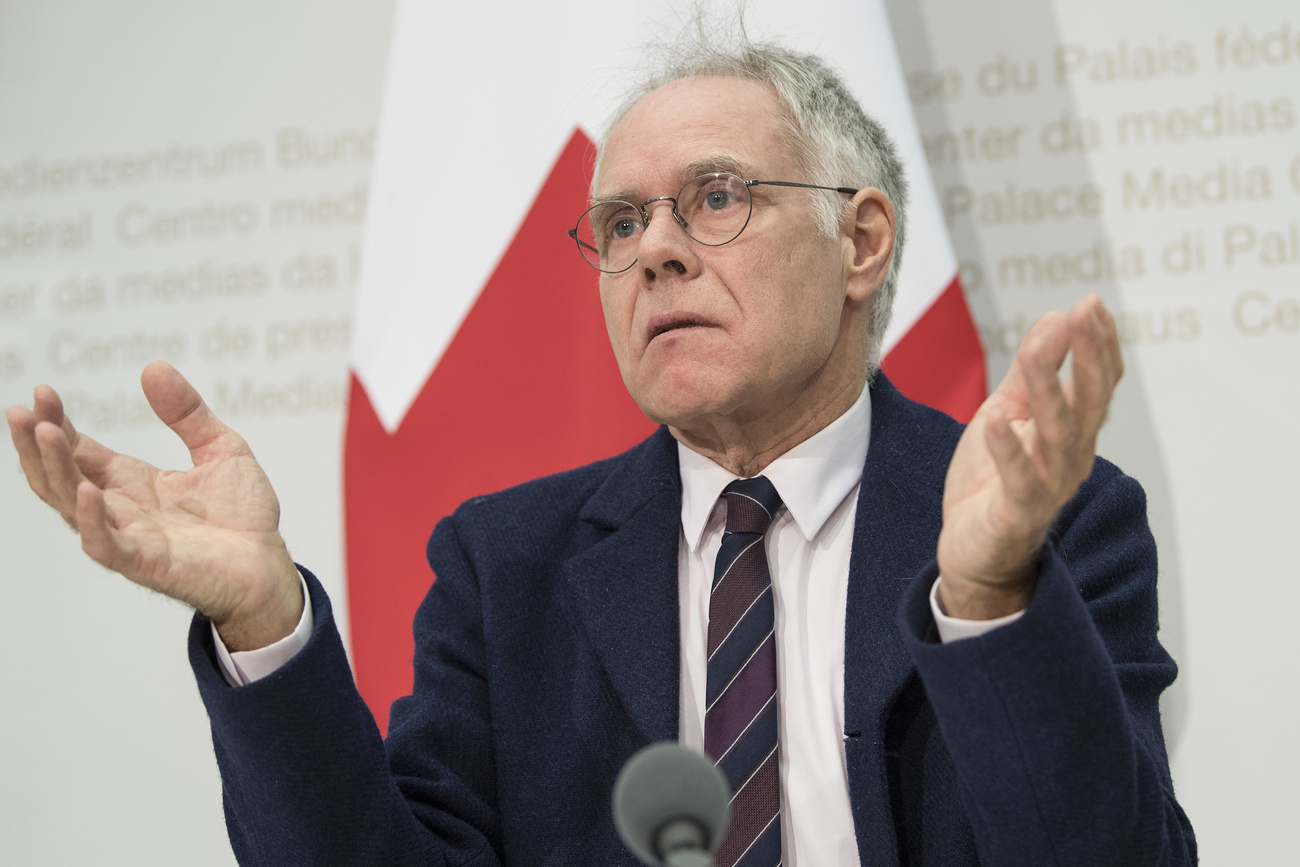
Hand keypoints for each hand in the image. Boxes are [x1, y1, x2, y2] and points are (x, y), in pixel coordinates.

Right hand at [6, 361, 302, 649]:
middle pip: (62, 476)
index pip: (79, 451)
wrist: (269, 565)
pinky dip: (92, 519)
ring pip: (72, 505)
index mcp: (132, 482)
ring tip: (43, 434)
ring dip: (54, 470)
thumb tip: (154, 367)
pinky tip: (85, 491)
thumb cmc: (243, 516)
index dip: (58, 423)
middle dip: (38, 444)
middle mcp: (121, 509)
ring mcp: (129, 537)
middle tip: (22, 411)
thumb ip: (187, 412)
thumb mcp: (221, 448)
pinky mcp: (146, 563)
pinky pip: (106, 544)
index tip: (42, 393)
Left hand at [937, 294, 1122, 618]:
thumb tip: (1056, 318)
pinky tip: (995, 420)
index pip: (1098, 384)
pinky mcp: (1017, 514)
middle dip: (1088, 356)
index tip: (1091, 303)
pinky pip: (1019, 481)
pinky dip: (1009, 450)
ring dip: (1047, 390)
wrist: (974, 555)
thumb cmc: (991, 482)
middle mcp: (1070, 459)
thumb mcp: (1007, 413)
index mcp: (1072, 434)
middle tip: (1085, 313)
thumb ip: (1031, 373)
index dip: (1099, 344)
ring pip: (1056, 435)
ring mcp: (1047, 488)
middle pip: (1088, 403)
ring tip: (1033, 351)